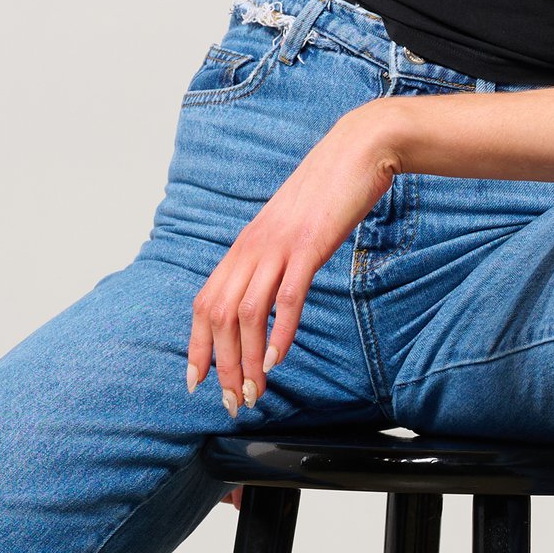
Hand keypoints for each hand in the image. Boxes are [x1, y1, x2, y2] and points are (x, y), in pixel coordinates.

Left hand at [188, 106, 397, 411]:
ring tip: (254, 391)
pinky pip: (286, 297)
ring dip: (246, 360)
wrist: (357, 151)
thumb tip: (267, 299)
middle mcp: (252, 248)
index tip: (196, 380)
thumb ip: (273, 261)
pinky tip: (277, 359)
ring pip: (246, 313)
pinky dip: (279, 332)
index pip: (204, 303)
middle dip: (221, 366)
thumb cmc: (328, 193)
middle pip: (219, 315)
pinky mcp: (308, 246)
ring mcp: (279, 247)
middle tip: (231, 401)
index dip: (196, 345)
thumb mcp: (290, 231)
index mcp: (244, 246)